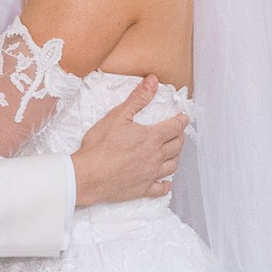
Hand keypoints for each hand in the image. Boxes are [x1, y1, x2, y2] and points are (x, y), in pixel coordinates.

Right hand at [70, 82, 183, 209]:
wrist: (87, 176)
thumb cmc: (100, 146)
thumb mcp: (118, 116)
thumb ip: (138, 98)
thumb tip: (152, 81)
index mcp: (152, 138)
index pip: (175, 127)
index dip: (181, 121)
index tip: (184, 118)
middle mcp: (155, 157)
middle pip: (177, 146)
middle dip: (180, 137)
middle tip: (178, 132)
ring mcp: (150, 174)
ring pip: (172, 166)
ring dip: (176, 157)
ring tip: (174, 153)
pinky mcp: (142, 189)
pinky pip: (160, 188)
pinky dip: (166, 185)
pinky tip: (166, 183)